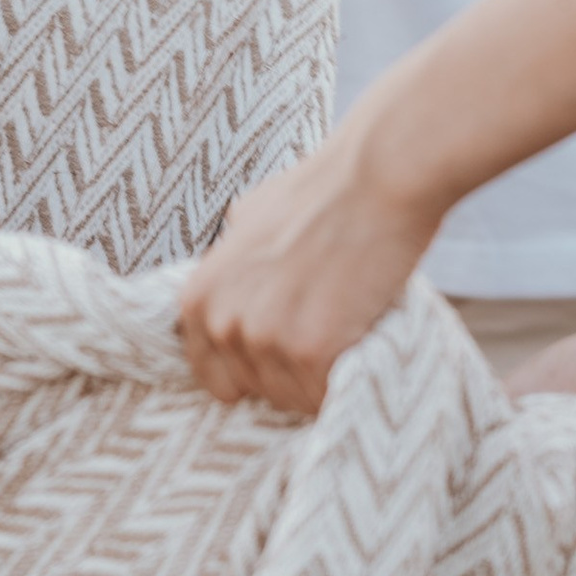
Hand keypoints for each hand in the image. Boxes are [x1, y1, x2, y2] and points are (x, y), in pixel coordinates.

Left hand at [178, 135, 446, 412]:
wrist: (376, 177)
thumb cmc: (320, 191)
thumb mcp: (248, 218)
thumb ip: (230, 259)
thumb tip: (230, 273)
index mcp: (198, 298)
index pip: (214, 374)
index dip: (252, 366)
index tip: (284, 351)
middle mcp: (223, 324)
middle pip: (257, 389)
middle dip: (289, 371)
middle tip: (325, 331)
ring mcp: (266, 340)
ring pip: (294, 398)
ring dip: (321, 378)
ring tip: (346, 332)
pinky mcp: (312, 352)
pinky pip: (327, 395)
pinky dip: (347, 380)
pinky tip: (361, 341)